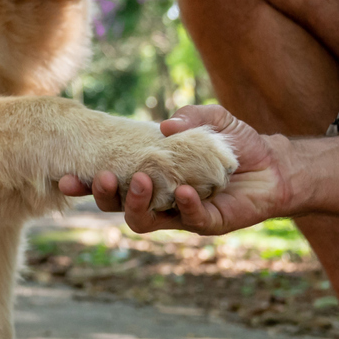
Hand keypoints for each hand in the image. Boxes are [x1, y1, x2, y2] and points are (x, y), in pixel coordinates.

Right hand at [57, 104, 290, 235]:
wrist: (273, 165)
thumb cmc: (234, 143)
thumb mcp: (212, 118)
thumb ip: (190, 115)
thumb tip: (166, 125)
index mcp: (148, 173)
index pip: (109, 181)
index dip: (84, 183)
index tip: (64, 176)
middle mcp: (156, 197)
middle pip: (115, 205)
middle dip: (102, 194)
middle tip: (101, 176)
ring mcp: (178, 214)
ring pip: (142, 220)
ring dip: (134, 204)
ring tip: (139, 181)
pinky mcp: (205, 223)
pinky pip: (187, 220)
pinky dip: (184, 206)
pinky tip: (185, 190)